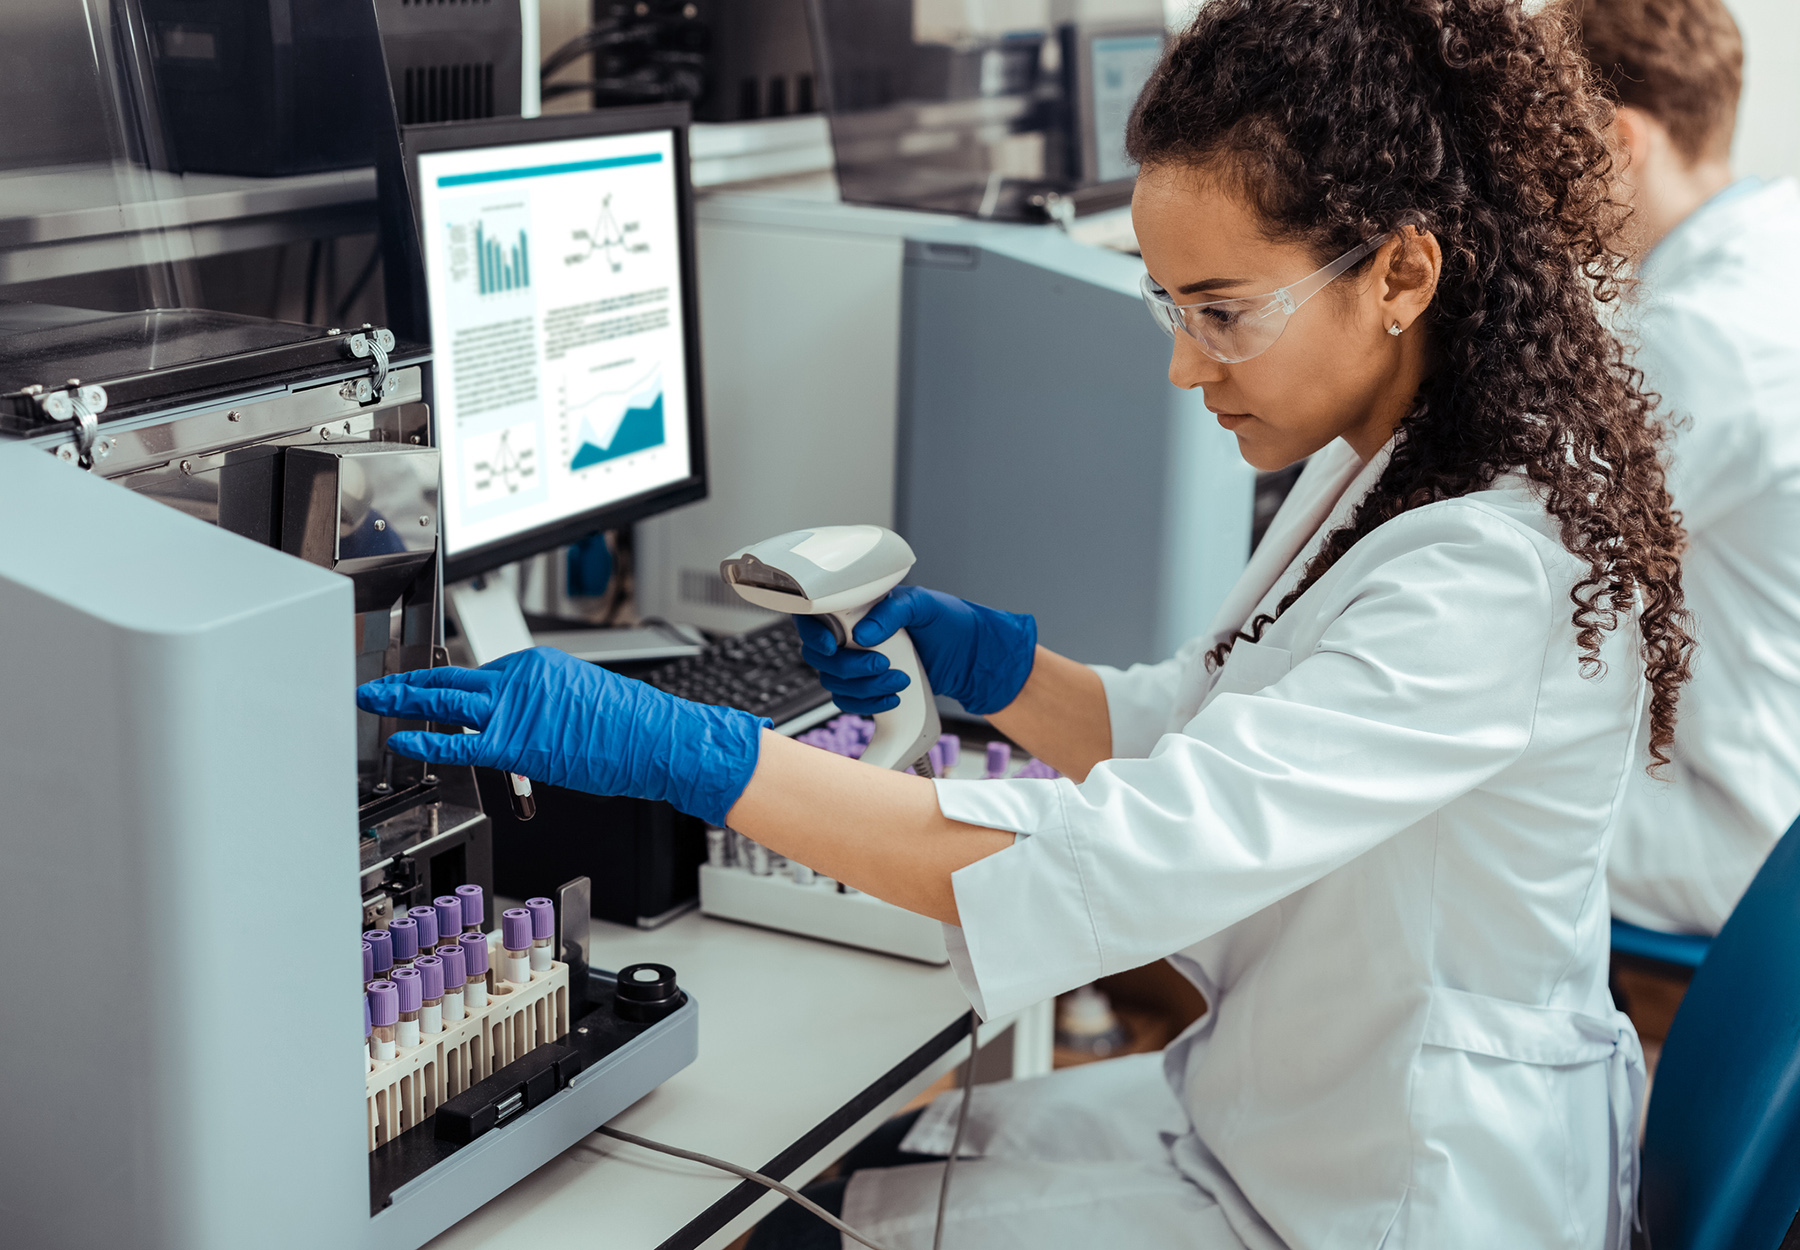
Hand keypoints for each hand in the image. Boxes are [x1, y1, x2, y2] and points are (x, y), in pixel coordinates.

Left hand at [356, 647, 767, 826]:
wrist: (656, 738)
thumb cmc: (632, 728)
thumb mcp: (582, 701)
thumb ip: (544, 709)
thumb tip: (528, 730)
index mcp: (538, 666)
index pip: (481, 675)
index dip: (448, 687)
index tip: (428, 690)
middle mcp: (522, 678)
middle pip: (452, 677)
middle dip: (410, 682)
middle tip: (379, 683)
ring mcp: (516, 707)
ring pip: (446, 700)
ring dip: (404, 700)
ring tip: (376, 701)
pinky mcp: (515, 740)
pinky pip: (457, 739)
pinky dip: (424, 741)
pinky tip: (401, 741)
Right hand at [795, 586, 1036, 715]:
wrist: (969, 658)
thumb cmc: (949, 622)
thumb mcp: (923, 605)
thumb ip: (892, 612)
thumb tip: (862, 633)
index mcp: (858, 607)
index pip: (815, 616)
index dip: (813, 633)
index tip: (832, 646)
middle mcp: (851, 635)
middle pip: (821, 657)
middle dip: (849, 667)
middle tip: (880, 664)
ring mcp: (857, 663)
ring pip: (835, 683)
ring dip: (864, 688)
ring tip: (898, 680)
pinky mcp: (868, 687)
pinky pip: (850, 702)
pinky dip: (869, 704)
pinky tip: (893, 699)